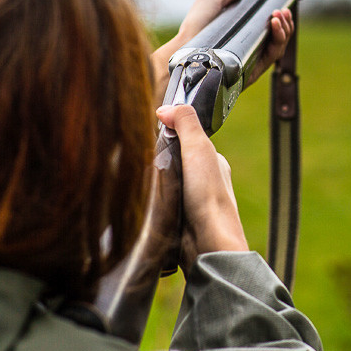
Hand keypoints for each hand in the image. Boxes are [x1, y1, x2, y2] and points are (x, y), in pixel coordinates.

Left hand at [150, 0, 295, 104]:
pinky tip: (275, 24)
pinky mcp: (253, 70)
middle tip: (281, 11)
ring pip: (279, 46)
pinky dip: (279, 39)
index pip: (267, 28)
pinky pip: (273, 55)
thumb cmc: (194, 27)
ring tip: (279, 15)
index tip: (280, 8)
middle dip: (285, 23)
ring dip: (285, 29)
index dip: (278, 19)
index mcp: (241, 35)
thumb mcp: (209, 2)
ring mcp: (252, 60)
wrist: (186, 47)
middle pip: (278, 38)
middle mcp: (248, 48)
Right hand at [156, 104, 247, 270]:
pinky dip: (152, 200)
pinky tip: (143, 200)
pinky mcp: (179, 219)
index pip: (187, 139)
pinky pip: (160, 203)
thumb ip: (186, 123)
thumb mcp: (198, 149)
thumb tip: (167, 107)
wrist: (207, 243)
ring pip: (165, 182)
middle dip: (158, 159)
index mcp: (212, 162)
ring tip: (139, 180)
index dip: (168, 134)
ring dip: (153, 182)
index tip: (151, 133)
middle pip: (174, 161)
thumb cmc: (208, 196)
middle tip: (141, 158)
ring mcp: (192, 201)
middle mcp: (204, 180)